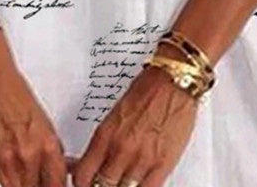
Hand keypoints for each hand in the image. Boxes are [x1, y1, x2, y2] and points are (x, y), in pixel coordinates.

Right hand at [0, 33, 67, 186]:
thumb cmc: (11, 92)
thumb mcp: (42, 122)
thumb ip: (49, 151)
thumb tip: (62, 167)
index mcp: (47, 144)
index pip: (58, 184)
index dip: (55, 186)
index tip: (51, 183)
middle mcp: (28, 156)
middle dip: (35, 185)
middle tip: (32, 178)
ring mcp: (5, 163)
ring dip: (18, 184)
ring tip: (15, 174)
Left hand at [72, 59, 198, 186]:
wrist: (173, 80)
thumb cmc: (147, 89)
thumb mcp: (116, 114)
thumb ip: (105, 140)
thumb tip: (96, 161)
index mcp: (105, 134)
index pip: (83, 175)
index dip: (83, 184)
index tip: (86, 184)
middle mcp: (120, 148)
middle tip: (105, 183)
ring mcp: (141, 158)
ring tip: (123, 182)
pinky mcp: (163, 163)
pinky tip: (139, 185)